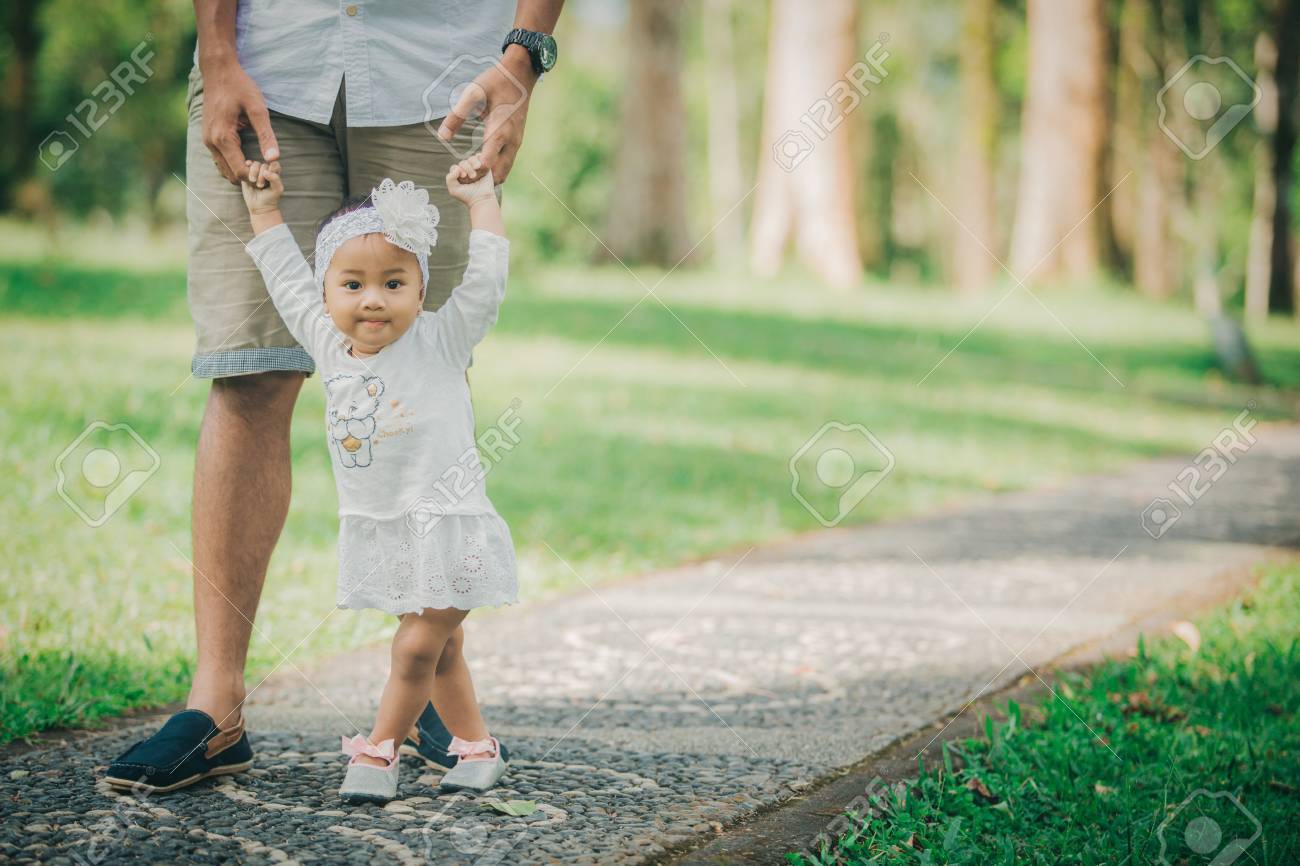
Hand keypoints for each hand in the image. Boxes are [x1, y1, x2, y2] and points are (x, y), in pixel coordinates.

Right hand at [201, 59, 279, 183]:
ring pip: (224, 169)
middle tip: (266, 167)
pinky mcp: (208, 136)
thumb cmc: (239, 86)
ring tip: (258, 160)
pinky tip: (248, 154)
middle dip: (249, 176)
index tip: (270, 170)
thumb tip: (274, 159)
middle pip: (230, 175)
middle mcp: (211, 142)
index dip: (257, 176)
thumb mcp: (258, 109)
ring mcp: (207, 140)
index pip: (240, 172)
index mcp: (223, 138)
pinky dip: (233, 162)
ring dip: (240, 170)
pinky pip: (221, 159)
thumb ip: (266, 135)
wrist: (218, 70)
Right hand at [240, 159, 283, 213]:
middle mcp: (266, 170)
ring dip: (253, 173)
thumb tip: (265, 171)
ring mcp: (256, 171)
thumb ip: (275, 179)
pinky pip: (245, 165)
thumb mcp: (277, 189)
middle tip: (260, 186)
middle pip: (263, 165)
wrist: (260, 206)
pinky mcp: (247, 173)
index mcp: (275, 173)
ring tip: (254, 182)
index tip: (268, 177)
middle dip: (261, 175)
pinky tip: (247, 175)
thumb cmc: (271, 198)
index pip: (274, 164)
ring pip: (254, 164)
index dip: (272, 168)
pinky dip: (246, 168)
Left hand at [436, 50, 535, 183]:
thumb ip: (457, 116)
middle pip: (499, 174)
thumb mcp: (472, 93)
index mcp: (499, 131)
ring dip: (489, 176)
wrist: (520, 74)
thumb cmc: (495, 81)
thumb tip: (441, 136)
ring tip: (471, 171)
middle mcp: (511, 141)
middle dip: (481, 179)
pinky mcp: (517, 140)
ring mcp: (517, 142)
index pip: (486, 164)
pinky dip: (496, 169)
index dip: (472, 171)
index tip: (459, 168)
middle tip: (464, 176)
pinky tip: (481, 163)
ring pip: (505, 171)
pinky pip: (507, 163)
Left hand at [445, 155, 495, 205]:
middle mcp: (466, 171)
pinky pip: (480, 157)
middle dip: (467, 168)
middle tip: (472, 177)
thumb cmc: (467, 196)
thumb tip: (457, 168)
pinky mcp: (484, 167)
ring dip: (473, 163)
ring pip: (471, 159)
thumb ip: (449, 178)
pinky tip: (480, 166)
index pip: (455, 167)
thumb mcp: (453, 190)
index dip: (458, 169)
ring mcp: (475, 169)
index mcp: (458, 176)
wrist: (482, 199)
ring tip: (477, 170)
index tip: (463, 176)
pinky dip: (479, 159)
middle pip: (463, 162)